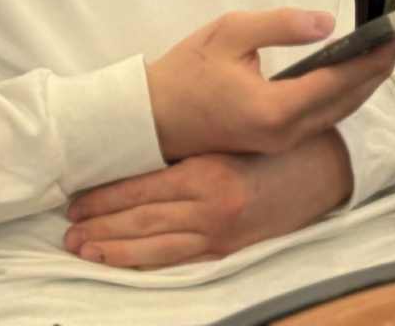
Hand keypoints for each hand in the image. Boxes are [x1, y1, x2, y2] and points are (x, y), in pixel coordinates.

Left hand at [64, 132, 352, 270]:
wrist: (326, 170)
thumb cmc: (282, 141)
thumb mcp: (237, 132)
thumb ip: (198, 144)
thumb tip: (150, 147)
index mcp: (209, 171)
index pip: (143, 187)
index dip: (107, 195)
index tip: (77, 197)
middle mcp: (208, 207)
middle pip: (140, 220)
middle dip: (99, 224)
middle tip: (67, 227)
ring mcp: (216, 234)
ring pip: (150, 245)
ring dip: (112, 247)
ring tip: (81, 247)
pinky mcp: (225, 249)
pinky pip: (173, 260)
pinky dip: (143, 261)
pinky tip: (121, 260)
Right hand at [146, 9, 394, 162]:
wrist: (147, 119)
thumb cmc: (186, 72)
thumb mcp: (231, 32)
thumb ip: (282, 26)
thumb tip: (328, 24)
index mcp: (274, 109)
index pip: (338, 82)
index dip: (373, 58)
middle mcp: (282, 134)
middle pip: (344, 102)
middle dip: (377, 71)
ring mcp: (277, 143)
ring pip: (335, 115)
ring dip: (363, 85)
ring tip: (386, 56)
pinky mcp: (271, 142)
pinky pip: (319, 120)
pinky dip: (342, 98)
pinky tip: (351, 79)